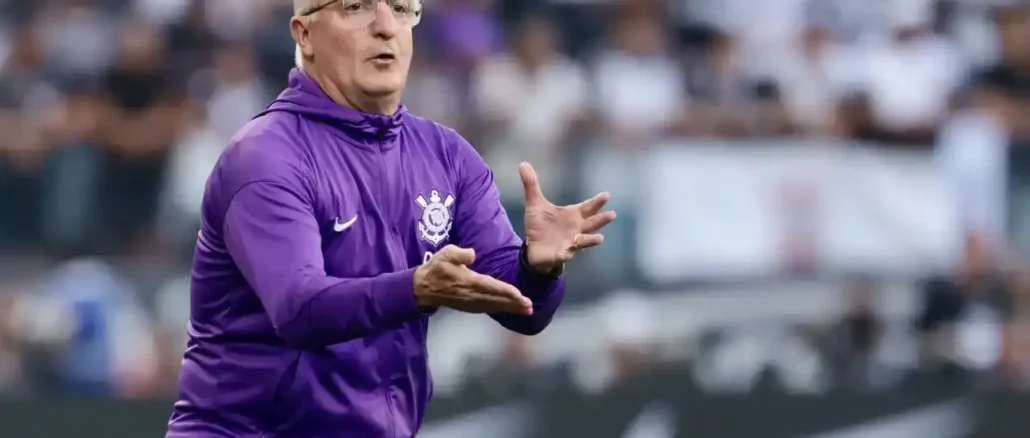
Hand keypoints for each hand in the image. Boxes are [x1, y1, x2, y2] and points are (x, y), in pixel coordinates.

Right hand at [414, 245, 531, 314]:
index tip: (520, 295)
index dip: (506, 291)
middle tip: (529, 307)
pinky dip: (500, 309)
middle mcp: (472, 295)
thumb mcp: (444, 254)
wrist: (423, 288)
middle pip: (496, 300)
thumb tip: (472, 254)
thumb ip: (458, 254)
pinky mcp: (469, 306)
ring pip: (494, 306)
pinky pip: (488, 308)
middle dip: (513, 304)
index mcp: (468, 281)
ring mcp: (471, 303)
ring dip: (510, 308)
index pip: (491, 287)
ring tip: (525, 310)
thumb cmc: (436, 269)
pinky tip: (509, 309)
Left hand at [520, 162, 615, 272]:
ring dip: (590, 240)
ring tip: (600, 239)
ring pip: (584, 241)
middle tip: (612, 214)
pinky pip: (566, 255)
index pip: (588, 207)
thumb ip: (531, 185)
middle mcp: (576, 229)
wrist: (533, 247)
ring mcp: (570, 243)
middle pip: (592, 224)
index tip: (606, 195)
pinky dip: (567, 254)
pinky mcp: (560, 254)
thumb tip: (523, 163)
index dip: (597, 202)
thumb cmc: (540, 225)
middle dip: (601, 220)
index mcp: (572, 215)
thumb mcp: (535, 203)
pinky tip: (568, 253)